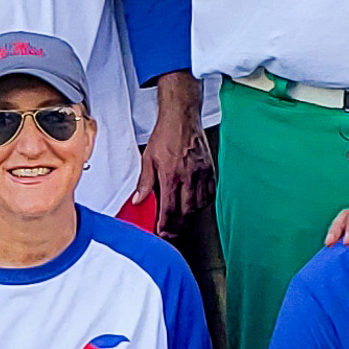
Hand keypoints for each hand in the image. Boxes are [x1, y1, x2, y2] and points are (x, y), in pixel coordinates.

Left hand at [133, 71, 212, 233]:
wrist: (182, 116)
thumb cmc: (166, 134)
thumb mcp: (148, 158)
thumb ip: (144, 182)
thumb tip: (138, 200)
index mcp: (171, 175)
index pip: (170, 209)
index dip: (166, 225)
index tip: (162, 232)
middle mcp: (189, 176)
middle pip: (186, 212)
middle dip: (178, 227)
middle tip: (171, 233)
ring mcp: (202, 173)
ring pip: (199, 205)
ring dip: (190, 217)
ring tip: (181, 221)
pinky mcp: (210, 169)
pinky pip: (210, 194)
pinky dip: (203, 204)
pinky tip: (196, 206)